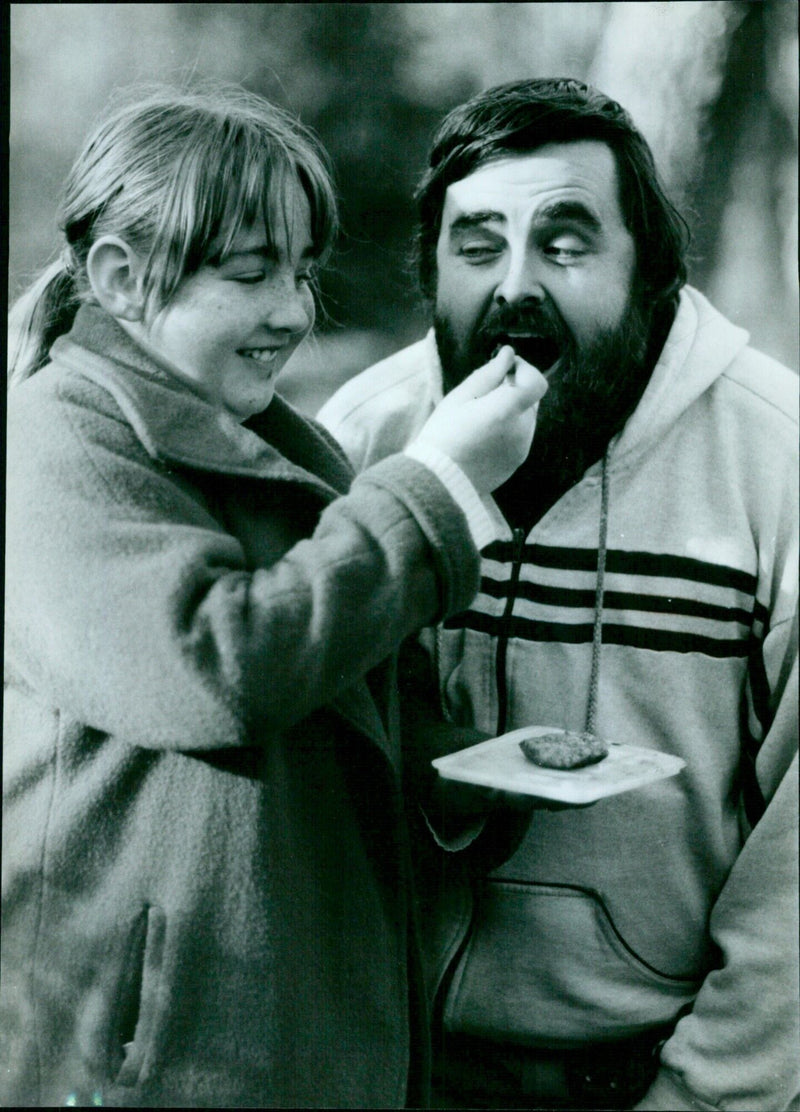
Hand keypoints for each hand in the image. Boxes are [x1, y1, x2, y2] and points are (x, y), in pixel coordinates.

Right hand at [412, 345, 547, 494]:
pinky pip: (520, 437)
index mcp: (506, 410)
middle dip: (512, 391)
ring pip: (525, 418)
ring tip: (479, 421)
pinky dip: (508, 431)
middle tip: (482, 397)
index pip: (536, 382)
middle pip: (530, 399)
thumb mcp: (459, 398)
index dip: (524, 371)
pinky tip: (482, 437)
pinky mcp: (517, 461)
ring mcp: (522, 448)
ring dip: (510, 412)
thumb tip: (508, 354)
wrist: (439, 481)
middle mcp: (522, 430)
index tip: (504, 370)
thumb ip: (488, 375)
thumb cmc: (443, 435)